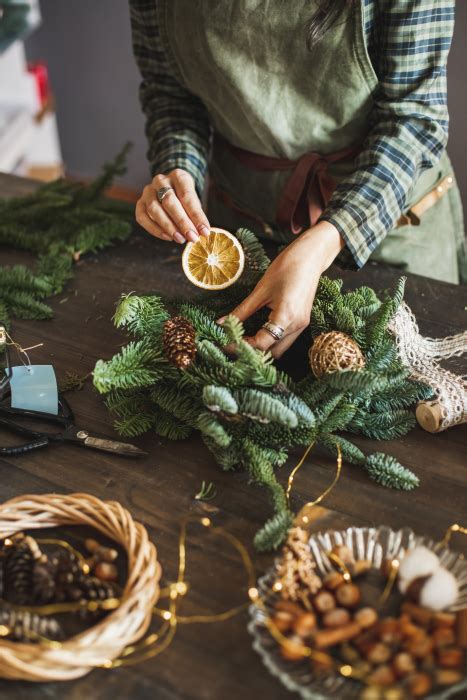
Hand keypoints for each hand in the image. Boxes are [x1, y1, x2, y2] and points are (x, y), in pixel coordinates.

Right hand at [135, 169, 210, 243]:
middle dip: (182, 222)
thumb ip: (196, 215)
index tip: (204, 230)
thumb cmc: (185, 197)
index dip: (196, 215)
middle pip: (169, 201)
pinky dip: (154, 229)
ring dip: (168, 227)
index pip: (187, 195)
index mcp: (178, 176)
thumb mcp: (194, 200)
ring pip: (154, 209)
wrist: (171, 188)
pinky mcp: (140, 202)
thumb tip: (202, 232)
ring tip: (180, 239)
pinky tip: (168, 237)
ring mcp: (148, 191)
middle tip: (192, 237)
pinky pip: (142, 217)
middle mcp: (161, 181)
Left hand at [220, 221, 343, 357]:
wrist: (310, 256)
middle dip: (251, 351)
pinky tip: (258, 331)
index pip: (261, 343)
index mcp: (286, 317)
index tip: (225, 343)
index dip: (241, 346)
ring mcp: (301, 325)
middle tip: (232, 341)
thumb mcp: (260, 290)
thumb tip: (222, 323)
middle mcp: (296, 326)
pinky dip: (271, 340)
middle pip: (271, 352)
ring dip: (262, 348)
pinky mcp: (302, 322)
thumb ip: (242, 311)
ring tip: (243, 338)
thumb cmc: (285, 267)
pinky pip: (285, 339)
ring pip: (279, 349)